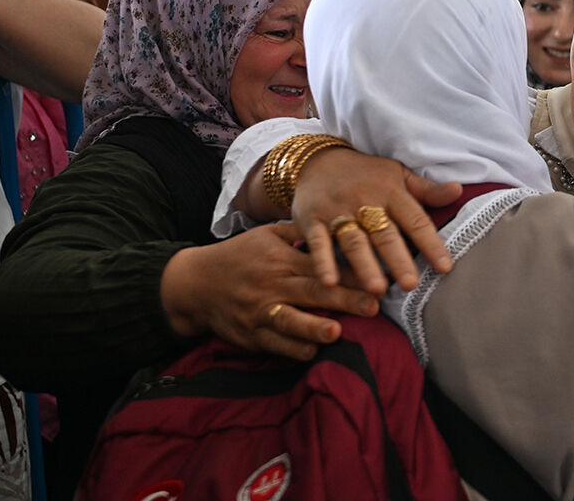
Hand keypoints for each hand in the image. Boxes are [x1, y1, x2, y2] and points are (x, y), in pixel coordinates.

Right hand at [160, 222, 380, 360]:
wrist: (195, 284)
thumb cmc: (239, 256)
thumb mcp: (267, 235)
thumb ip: (301, 232)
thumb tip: (337, 223)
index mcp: (281, 259)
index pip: (321, 265)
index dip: (350, 272)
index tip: (378, 277)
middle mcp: (272, 284)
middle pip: (313, 292)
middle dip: (345, 300)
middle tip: (373, 305)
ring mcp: (259, 311)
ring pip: (290, 321)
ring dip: (313, 327)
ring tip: (335, 332)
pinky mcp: (250, 335)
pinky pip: (274, 344)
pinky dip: (293, 349)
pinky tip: (312, 351)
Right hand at [293, 147, 461, 293]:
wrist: (315, 161)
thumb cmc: (366, 174)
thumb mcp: (397, 175)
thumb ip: (426, 190)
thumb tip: (459, 190)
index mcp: (391, 191)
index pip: (415, 219)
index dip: (431, 243)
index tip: (446, 267)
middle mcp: (365, 200)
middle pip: (384, 233)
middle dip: (398, 259)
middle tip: (410, 285)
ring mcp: (337, 210)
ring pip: (354, 240)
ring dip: (365, 265)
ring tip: (378, 289)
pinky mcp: (312, 219)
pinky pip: (318, 242)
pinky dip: (323, 262)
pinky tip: (330, 282)